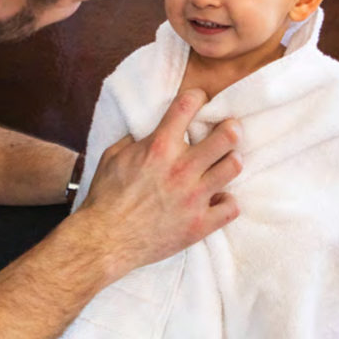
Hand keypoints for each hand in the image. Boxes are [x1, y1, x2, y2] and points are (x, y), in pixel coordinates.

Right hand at [75, 88, 240, 278]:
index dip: (198, 97)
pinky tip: (217, 199)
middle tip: (229, 131)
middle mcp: (181, 168)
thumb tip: (151, 129)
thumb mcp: (113, 156)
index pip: (188, 106)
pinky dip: (226, 202)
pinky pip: (232, 207)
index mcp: (159, 147)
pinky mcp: (199, 224)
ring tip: (224, 163)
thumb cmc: (105, 198)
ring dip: (231, 162)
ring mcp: (193, 197)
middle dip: (231, 128)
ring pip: (234, 167)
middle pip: (227, 135)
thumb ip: (136, 139)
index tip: (199, 101)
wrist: (104, 240)